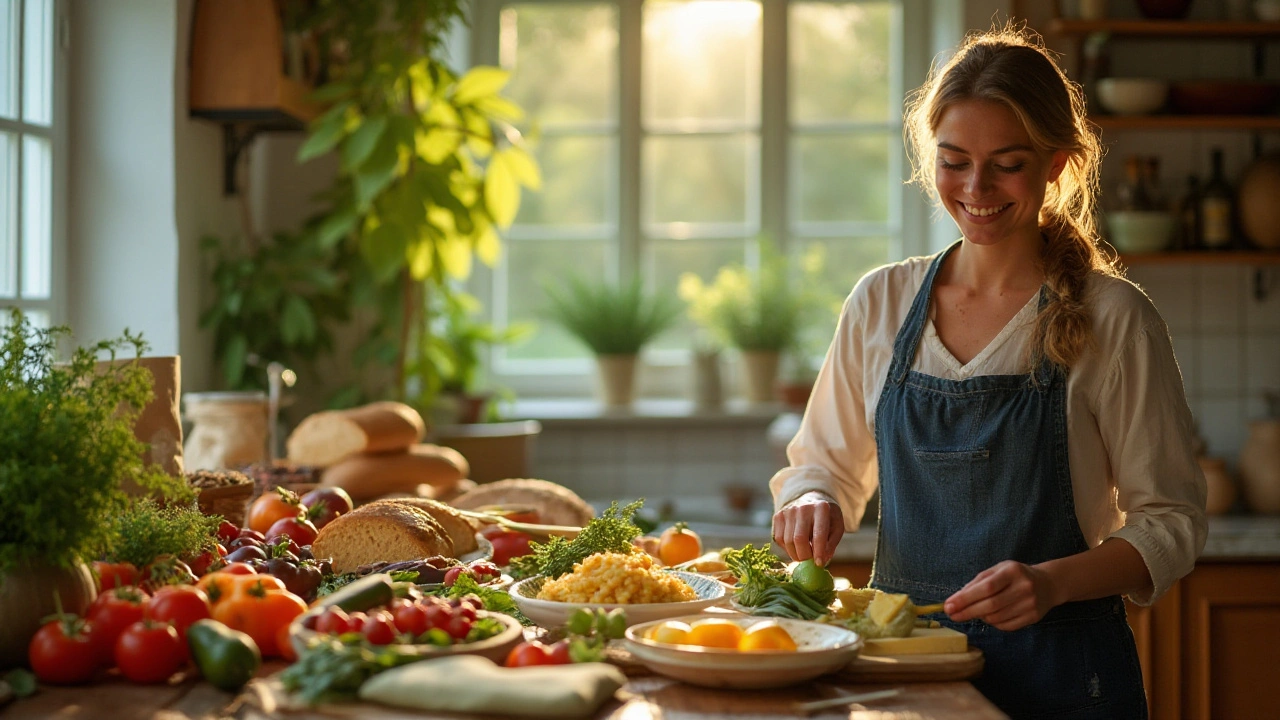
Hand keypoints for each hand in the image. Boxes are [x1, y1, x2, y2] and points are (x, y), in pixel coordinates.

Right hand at [771, 493, 843, 566]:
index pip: (818, 534)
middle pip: (799, 539)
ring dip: (796, 554)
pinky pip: (779, 539)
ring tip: (804, 555)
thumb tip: (822, 560)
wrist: (810, 499)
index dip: (818, 551)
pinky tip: (795, 546)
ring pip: (787, 541)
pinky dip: (787, 548)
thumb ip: (831, 544)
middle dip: (805, 556)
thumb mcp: (836, 527)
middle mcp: (803, 508)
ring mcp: (788, 511)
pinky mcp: (778, 516)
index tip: (819, 564)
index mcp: (821, 508)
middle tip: (810, 562)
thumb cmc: (826, 517)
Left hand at [944, 560, 1059, 630]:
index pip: (986, 587)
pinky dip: (993, 623)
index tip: (949, 605)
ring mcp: (1031, 604)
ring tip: (974, 611)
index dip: (965, 598)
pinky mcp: (1034, 617)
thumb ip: (977, 582)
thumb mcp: (997, 570)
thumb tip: (956, 599)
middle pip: (990, 605)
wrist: (1048, 584)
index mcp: (1012, 571)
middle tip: (951, 614)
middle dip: (967, 611)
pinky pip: (1006, 626)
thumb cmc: (1015, 575)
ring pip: (996, 618)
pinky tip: (990, 616)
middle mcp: (1024, 587)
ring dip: (980, 617)